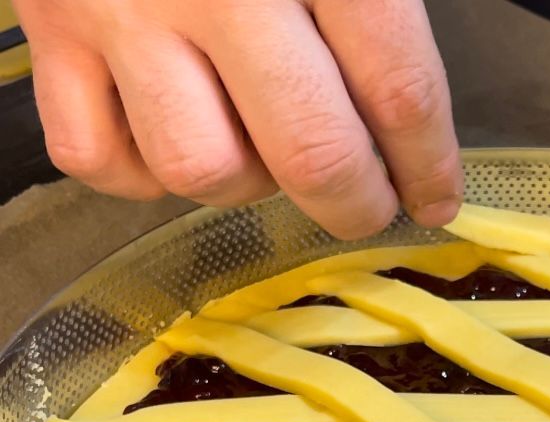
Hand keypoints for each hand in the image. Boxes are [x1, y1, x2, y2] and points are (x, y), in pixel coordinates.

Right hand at [15, 0, 461, 237]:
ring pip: (202, 169)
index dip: (427, 166)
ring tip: (260, 144)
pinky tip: (171, 132)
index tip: (434, 198)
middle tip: (368, 203)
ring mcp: (121, 7)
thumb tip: (411, 116)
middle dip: (357, 205)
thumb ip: (380, 2)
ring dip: (246, 183)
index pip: (398, 91)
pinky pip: (97, 156)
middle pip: (312, 157)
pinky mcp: (48, 27)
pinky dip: (140, 172)